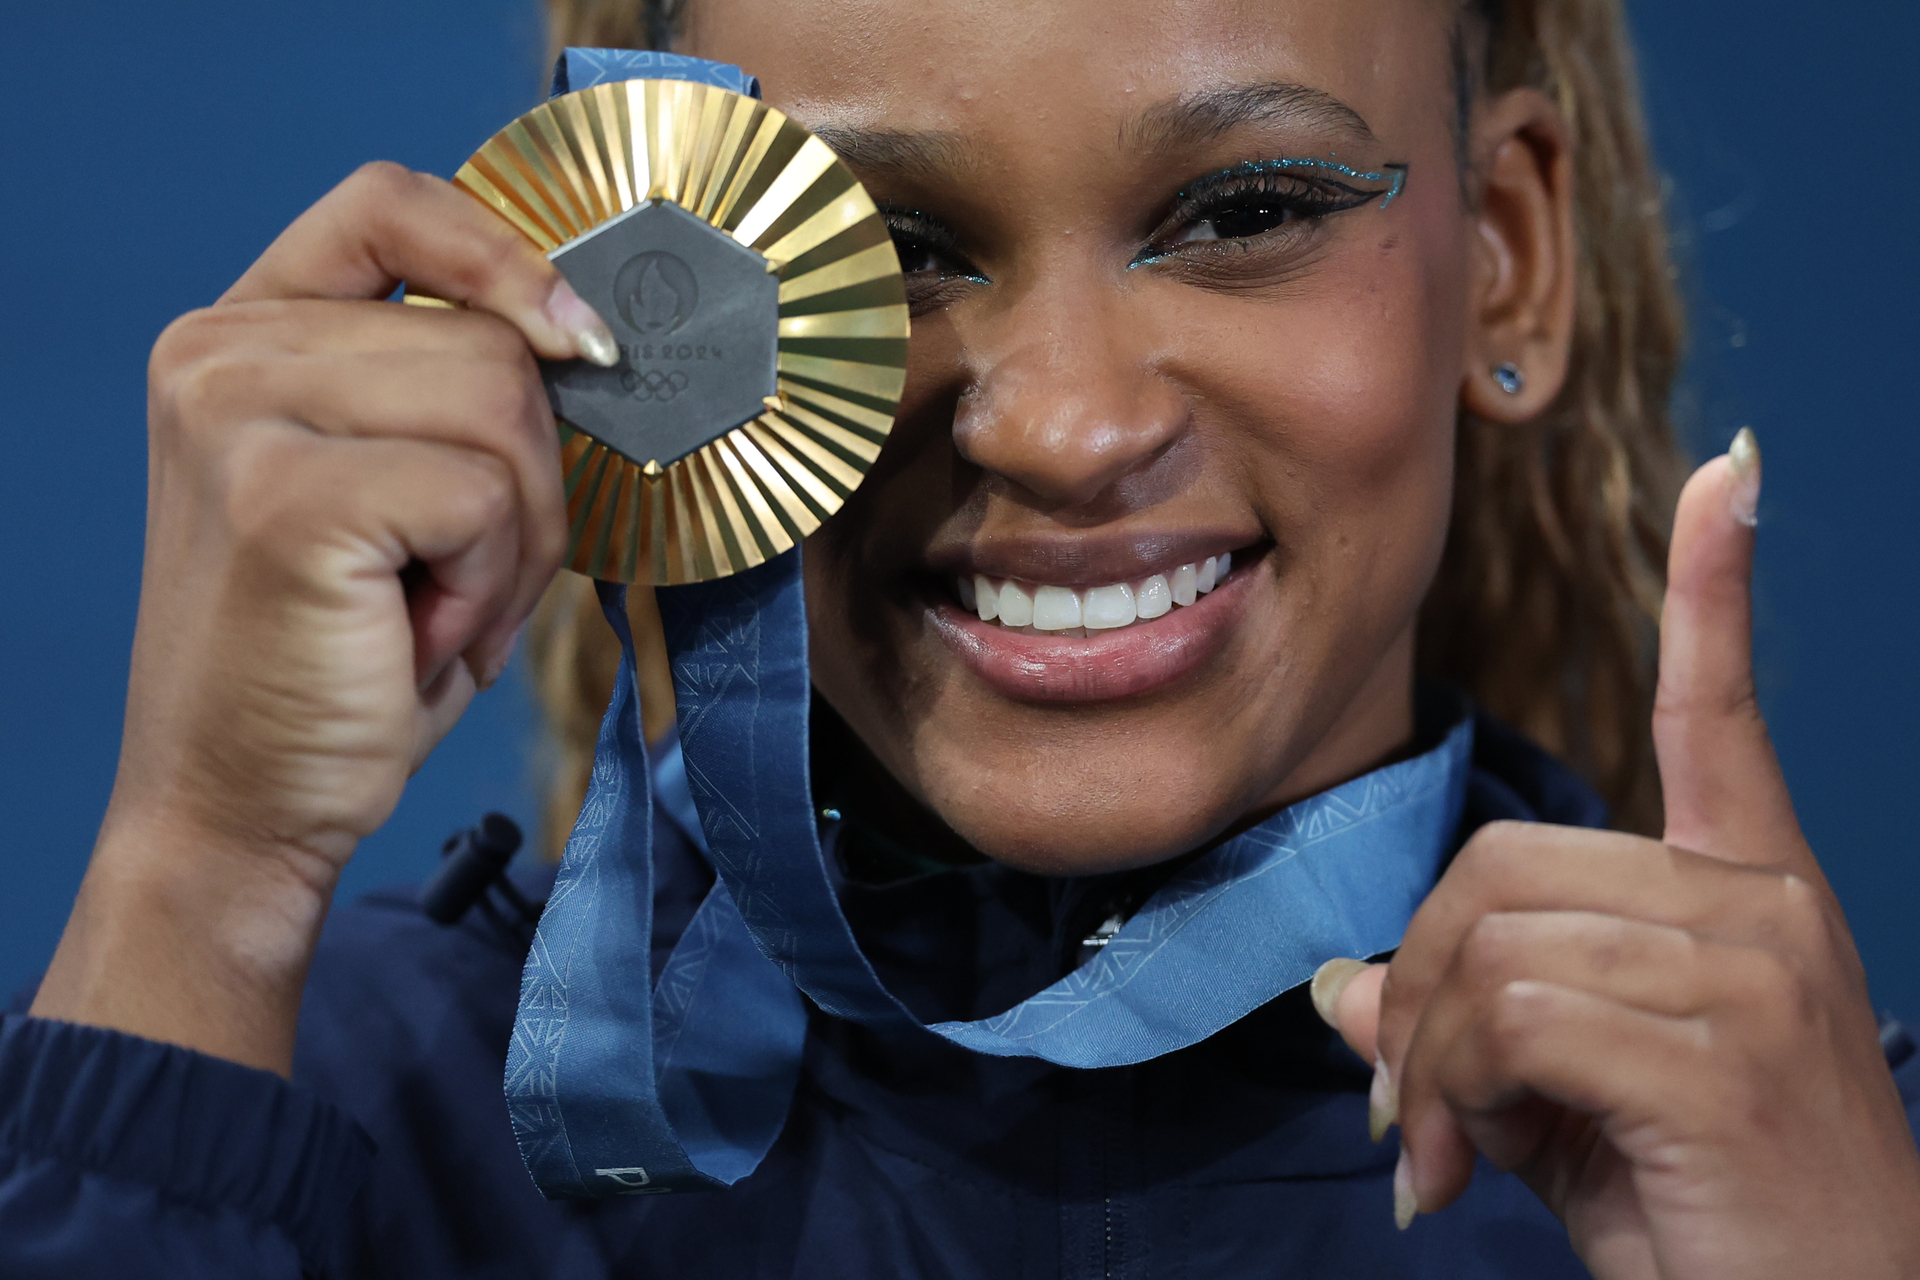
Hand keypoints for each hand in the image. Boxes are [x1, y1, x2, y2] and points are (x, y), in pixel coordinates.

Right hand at [31, 163, 614, 1071]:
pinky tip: (428, 635)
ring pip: (505, 410)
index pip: (391, 203)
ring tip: (444, 609)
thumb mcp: (396, 490)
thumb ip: (449, 392)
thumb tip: (591, 338)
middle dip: (534, 476)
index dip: (506, 253)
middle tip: (471, 578)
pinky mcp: (283, 496)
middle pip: (491, 338)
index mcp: (244, 332)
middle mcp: (220, 352)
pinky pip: (486, 492)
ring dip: (518, 537)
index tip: (580, 337)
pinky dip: (493, 581)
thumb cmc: (343, 657)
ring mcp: (238, 414)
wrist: (243, 808)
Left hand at [1313, 434, 1919, 1277]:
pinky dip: (1452, 1090)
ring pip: (1491, 939)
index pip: (1721, 715)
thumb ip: (1469, 1024)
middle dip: (1421, 984)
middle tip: (1413, 1099)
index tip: (1729, 471)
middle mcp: (1765, 907)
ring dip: (1429, 1056)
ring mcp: (1754, 969)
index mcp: (1750, 895)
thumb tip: (1344, 987)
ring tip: (1440, 1147)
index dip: (1714, 591)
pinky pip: (1510, 1012)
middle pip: (1499, 860)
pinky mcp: (1719, 1049)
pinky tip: (1462, 1170)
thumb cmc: (1702, 1217)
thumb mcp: (1564, 1102)